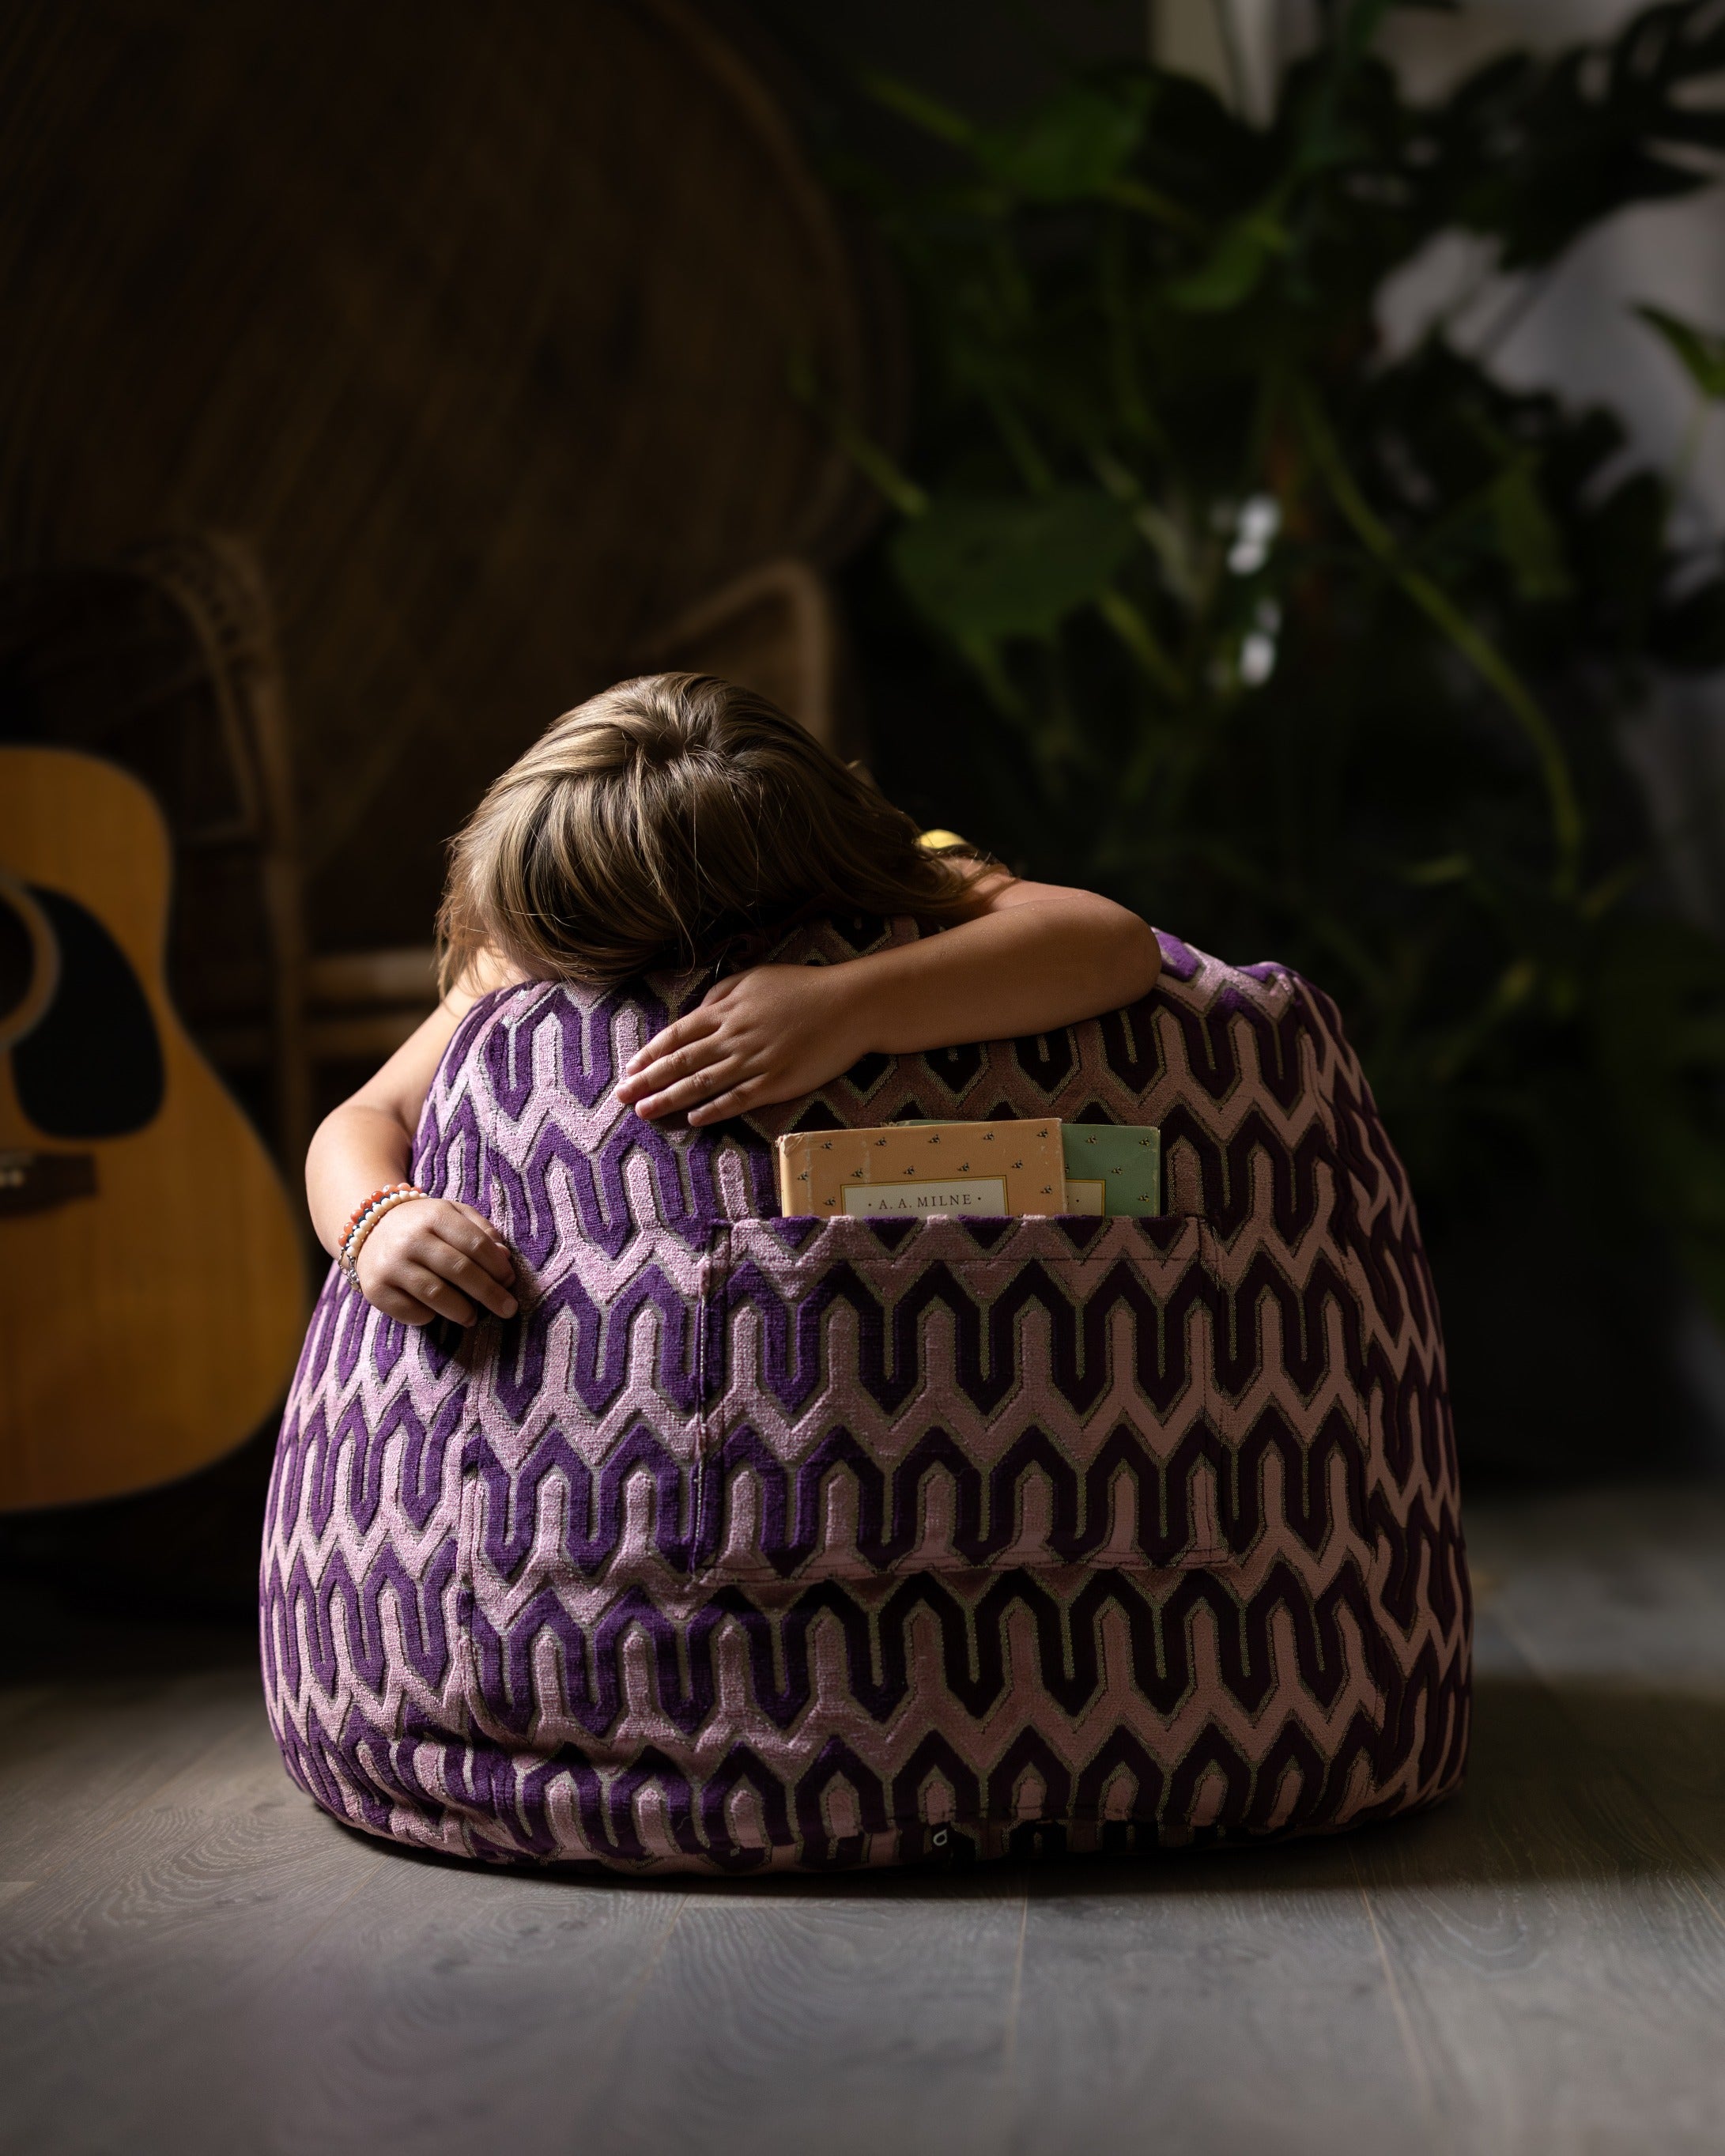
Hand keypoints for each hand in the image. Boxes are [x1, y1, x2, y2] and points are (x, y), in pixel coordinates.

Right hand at [353, 1198, 518, 1326]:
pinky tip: (437, 1313)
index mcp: (435, 1215)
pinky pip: (412, 1312)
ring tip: (473, 1317)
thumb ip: (481, 1231)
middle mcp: (411, 1239)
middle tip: (508, 1309)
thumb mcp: (452, 1214)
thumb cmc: (422, 1223)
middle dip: (490, 1294)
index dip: (498, 1267)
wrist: (369, 1227)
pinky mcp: (377, 1290)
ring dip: (463, 1311)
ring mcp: (391, 1265)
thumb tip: (505, 1258)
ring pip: (437, 1295)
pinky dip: (430, 1316)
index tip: (510, 1282)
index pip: (475, 1244)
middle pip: (460, 1271)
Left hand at [615, 964, 870, 1124]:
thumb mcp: (755, 978)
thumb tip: (695, 1013)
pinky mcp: (777, 1082)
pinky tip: (694, 1118)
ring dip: (670, 1099)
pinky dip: (713, 1110)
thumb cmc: (802, 988)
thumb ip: (720, 996)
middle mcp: (733, 1037)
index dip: (650, 1054)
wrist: (849, 1005)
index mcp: (726, 1011)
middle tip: (622, 1097)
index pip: (677, 1036)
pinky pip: (738, 1100)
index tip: (629, 1069)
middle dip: (647, 1081)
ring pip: (702, 1085)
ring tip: (646, 1112)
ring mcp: (754, 1062)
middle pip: (681, 1063)